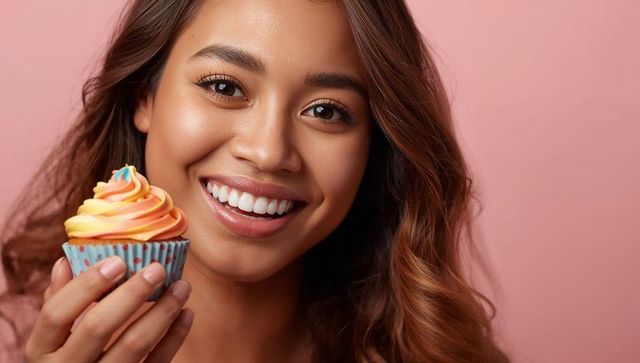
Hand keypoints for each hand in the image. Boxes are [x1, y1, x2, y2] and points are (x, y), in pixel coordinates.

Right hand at [25, 256, 193, 361]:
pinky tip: (186, 314)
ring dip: (161, 311)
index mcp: (40, 349)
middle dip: (131, 294)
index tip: (118, 260)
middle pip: (97, 326)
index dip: (86, 284)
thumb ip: (59, 303)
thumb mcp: (52, 338)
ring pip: (134, 345)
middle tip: (157, 268)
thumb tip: (64, 262)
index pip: (57, 312)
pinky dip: (174, 337)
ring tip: (182, 286)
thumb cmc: (69, 359)